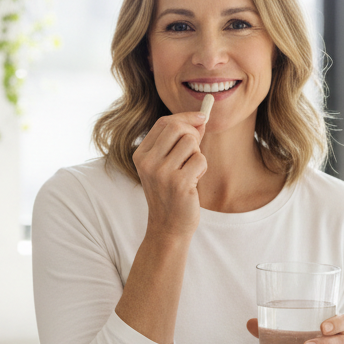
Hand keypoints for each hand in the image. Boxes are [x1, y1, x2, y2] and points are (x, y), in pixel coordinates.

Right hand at [132, 111, 208, 238]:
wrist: (168, 227)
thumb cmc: (171, 194)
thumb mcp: (168, 164)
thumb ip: (181, 141)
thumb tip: (201, 119)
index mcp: (141, 155)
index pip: (164, 122)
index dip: (186, 117)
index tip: (202, 118)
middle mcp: (148, 162)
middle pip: (177, 127)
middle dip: (193, 133)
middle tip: (195, 149)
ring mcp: (162, 173)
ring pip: (191, 142)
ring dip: (197, 155)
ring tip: (190, 172)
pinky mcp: (179, 183)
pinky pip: (200, 160)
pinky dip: (202, 169)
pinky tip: (193, 183)